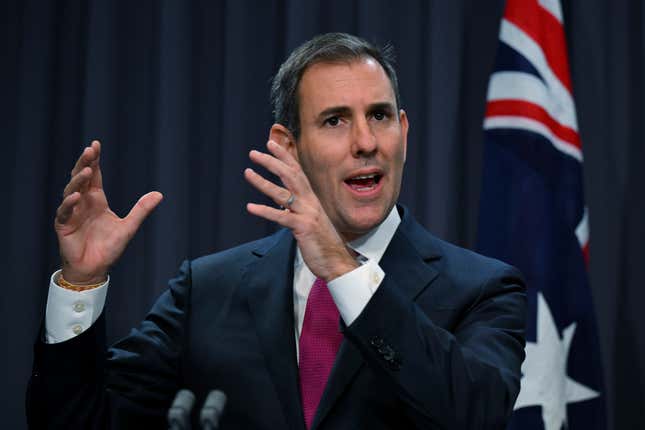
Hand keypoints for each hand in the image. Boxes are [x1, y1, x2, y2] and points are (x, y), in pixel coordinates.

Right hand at [54, 141, 162, 283]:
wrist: (95, 268)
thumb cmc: (109, 248)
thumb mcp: (129, 227)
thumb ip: (141, 210)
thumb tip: (159, 194)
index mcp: (96, 200)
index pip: (94, 176)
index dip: (94, 161)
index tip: (96, 144)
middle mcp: (83, 203)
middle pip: (81, 178)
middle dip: (84, 163)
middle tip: (89, 150)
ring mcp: (72, 213)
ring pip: (71, 191)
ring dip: (78, 181)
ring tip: (86, 171)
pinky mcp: (64, 226)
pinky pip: (65, 212)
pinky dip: (70, 204)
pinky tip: (77, 197)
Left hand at [245, 140, 357, 281]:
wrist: (337, 262)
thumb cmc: (322, 243)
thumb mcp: (310, 222)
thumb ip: (298, 211)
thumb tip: (284, 206)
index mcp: (311, 199)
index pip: (297, 171)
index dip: (284, 156)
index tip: (270, 144)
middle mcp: (310, 203)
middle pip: (290, 176)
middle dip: (272, 162)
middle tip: (254, 153)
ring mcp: (307, 214)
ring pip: (283, 193)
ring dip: (263, 182)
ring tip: (247, 172)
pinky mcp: (303, 228)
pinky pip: (281, 217)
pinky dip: (265, 211)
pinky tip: (250, 207)